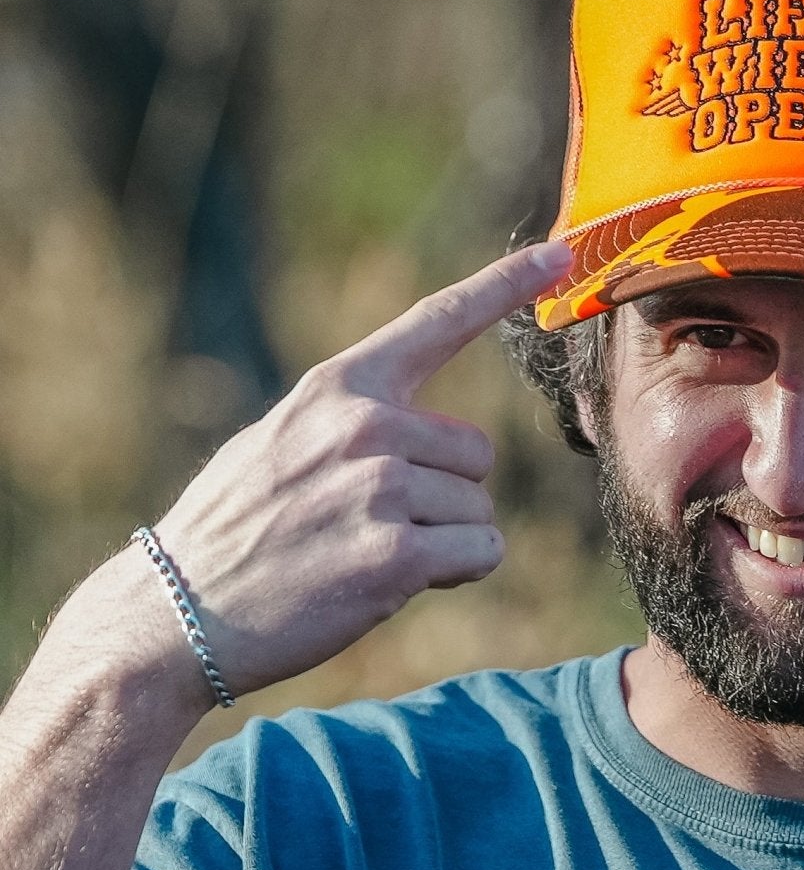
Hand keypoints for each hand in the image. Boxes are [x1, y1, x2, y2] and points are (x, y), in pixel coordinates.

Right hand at [141, 241, 572, 697]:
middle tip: (365, 524)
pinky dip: (455, 573)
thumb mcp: (282, 442)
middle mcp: (363, 424)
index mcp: (338, 387)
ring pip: (478, 509)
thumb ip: (355, 421)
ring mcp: (380, 486)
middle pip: (476, 452)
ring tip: (361, 554)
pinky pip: (482, 551)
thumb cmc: (236, 531)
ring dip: (442, 541)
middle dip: (442, 494)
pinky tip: (387, 583)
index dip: (505, 284)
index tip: (559, 254)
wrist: (178, 615)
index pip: (437, 321)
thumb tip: (431, 430)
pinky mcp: (395, 553)